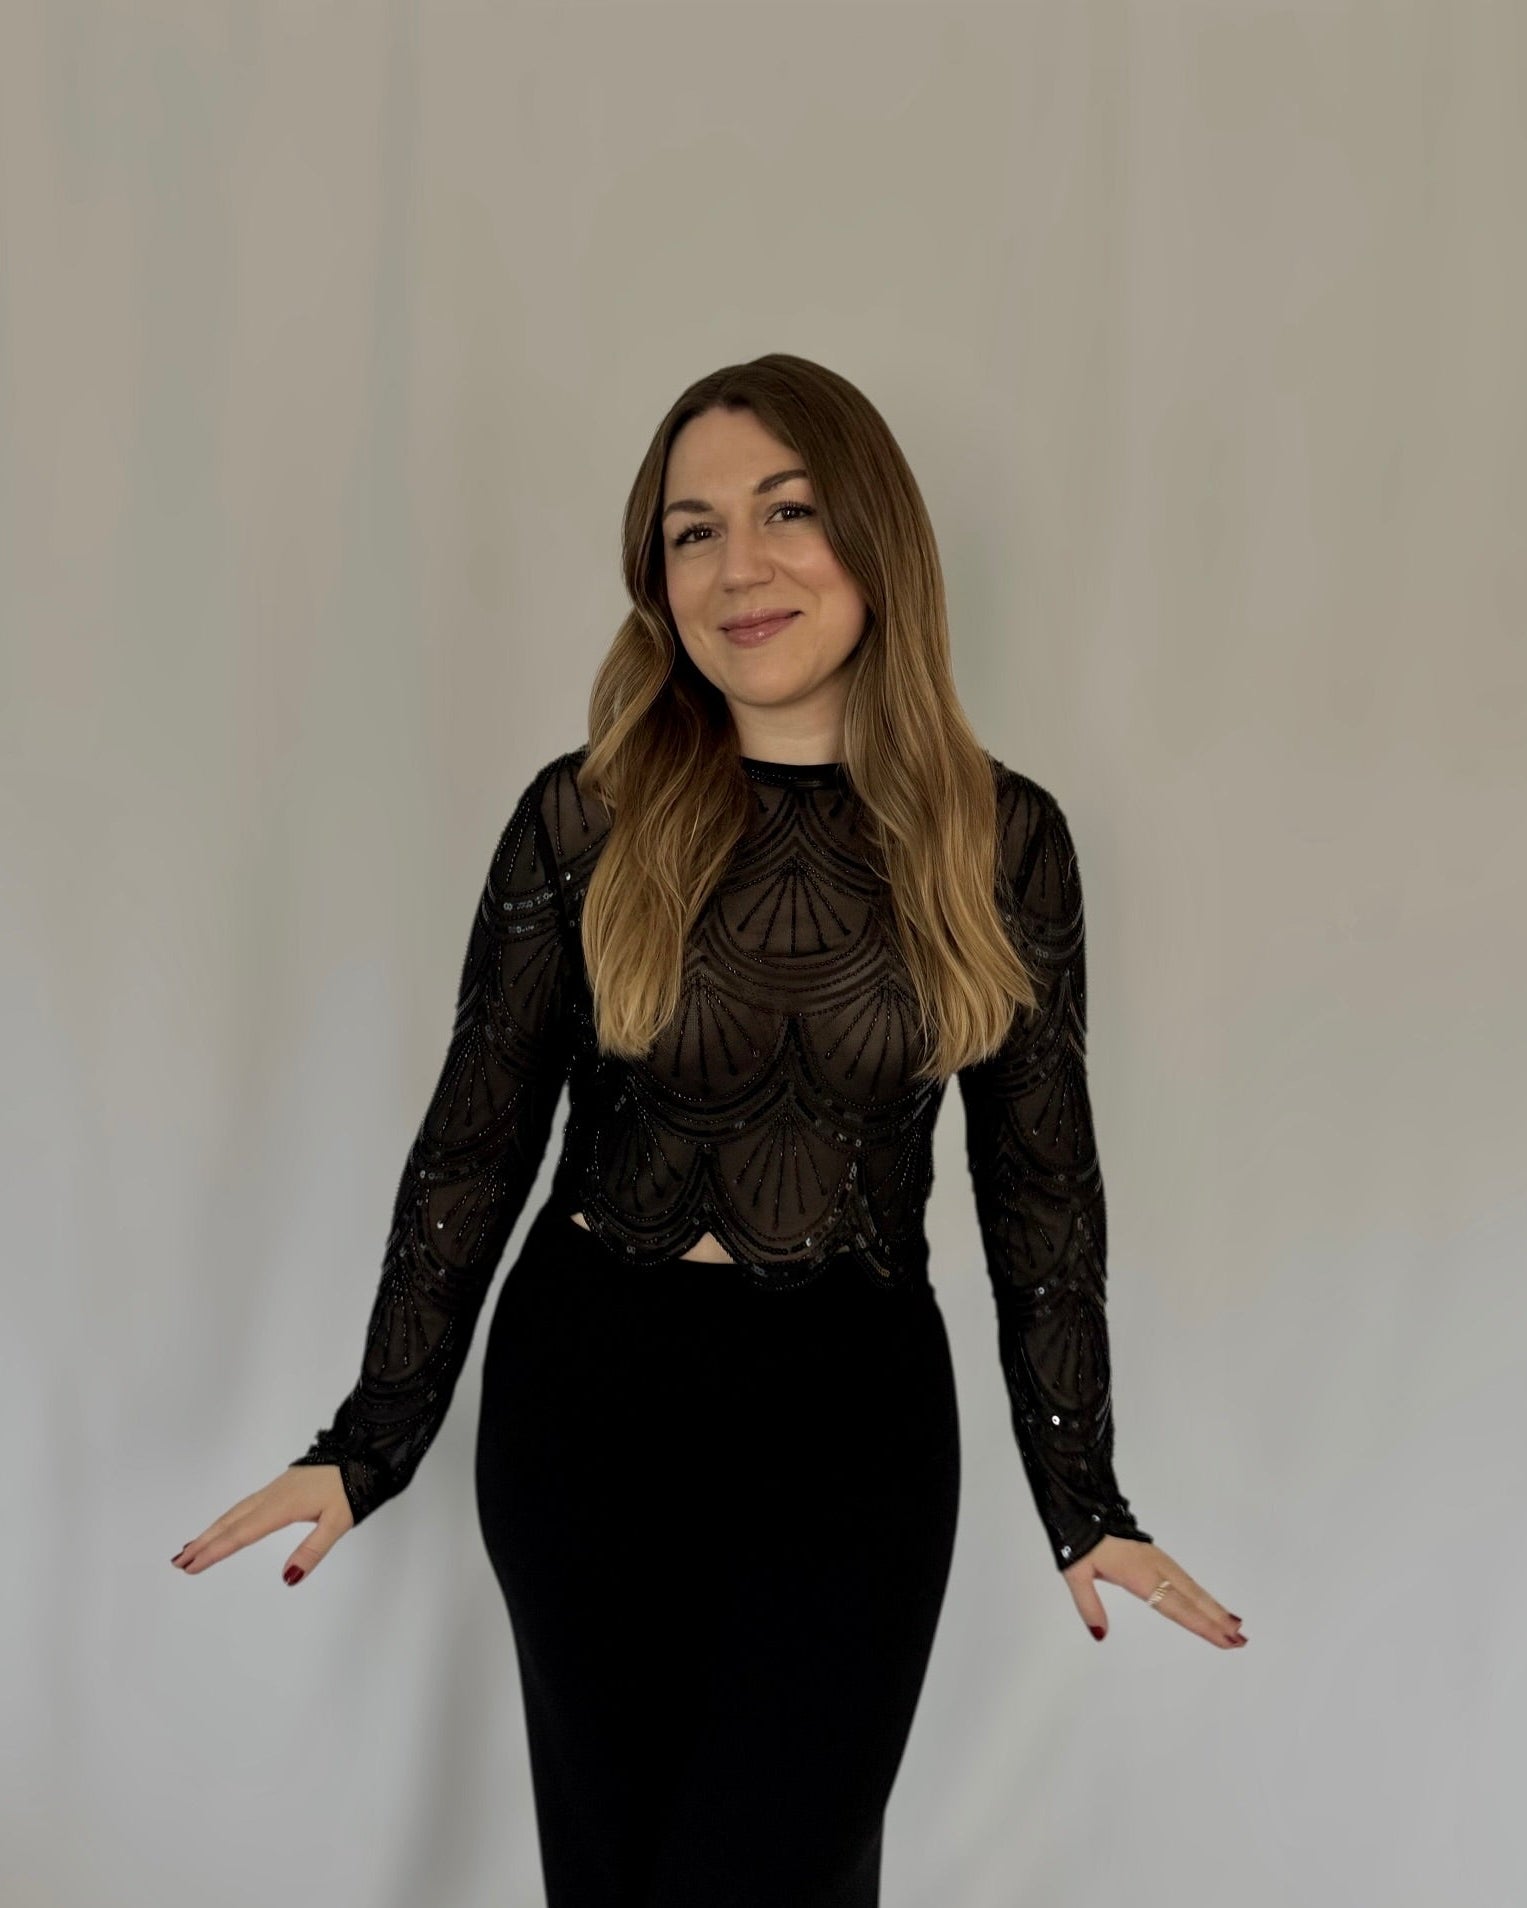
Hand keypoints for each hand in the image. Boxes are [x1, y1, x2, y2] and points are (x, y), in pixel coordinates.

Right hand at [170, 1465, 354, 1586]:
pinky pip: (245, 1506)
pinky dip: (228, 1519)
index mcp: (283, 1506)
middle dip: (203, 1543)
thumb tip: (288, 1579)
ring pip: (235, 1512)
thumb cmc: (353, 1487)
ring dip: (212, 1530)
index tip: (191, 1566)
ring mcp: (275, 1490)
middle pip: (230, 1522)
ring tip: (190, 1548)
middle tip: (178, 1562)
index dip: (215, 1551)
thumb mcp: (339, 1522)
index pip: (242, 1534)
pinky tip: (225, 1525)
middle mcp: (272, 1496)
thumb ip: (313, 1550)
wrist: (362, 1452)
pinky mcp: (280, 1487)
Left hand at [1063, 1536, 1245, 1648]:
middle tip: (1240, 1639)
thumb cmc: (1080, 1541)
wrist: (1084, 1505)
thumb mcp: (1076, 1573)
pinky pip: (1185, 1579)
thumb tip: (1100, 1635)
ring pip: (1192, 1587)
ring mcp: (1159, 1559)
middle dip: (1217, 1619)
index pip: (1176, 1606)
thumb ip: (1089, 1605)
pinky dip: (1201, 1594)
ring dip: (1214, 1607)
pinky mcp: (1157, 1555)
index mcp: (1138, 1574)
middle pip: (1192, 1598)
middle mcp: (1155, 1567)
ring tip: (1236, 1626)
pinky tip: (1209, 1604)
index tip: (1223, 1639)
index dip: (1201, 1624)